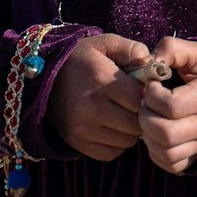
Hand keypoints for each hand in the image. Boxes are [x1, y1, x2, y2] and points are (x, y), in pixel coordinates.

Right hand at [45, 33, 148, 161]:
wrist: (44, 79)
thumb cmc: (81, 59)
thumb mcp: (104, 44)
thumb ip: (131, 48)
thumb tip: (152, 64)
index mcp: (101, 81)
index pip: (140, 99)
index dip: (148, 95)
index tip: (144, 90)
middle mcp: (92, 108)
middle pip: (136, 123)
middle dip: (142, 114)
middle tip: (135, 104)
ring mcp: (84, 129)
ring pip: (127, 141)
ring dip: (131, 130)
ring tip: (123, 113)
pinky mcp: (78, 143)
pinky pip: (111, 153)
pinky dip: (117, 143)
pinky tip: (112, 126)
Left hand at [138, 36, 196, 174]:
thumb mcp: (190, 51)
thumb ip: (169, 49)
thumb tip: (149, 64)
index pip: (171, 105)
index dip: (152, 94)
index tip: (152, 84)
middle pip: (165, 133)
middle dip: (146, 116)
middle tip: (146, 103)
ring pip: (165, 152)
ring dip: (148, 134)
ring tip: (150, 116)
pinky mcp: (194, 157)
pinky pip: (169, 164)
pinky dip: (155, 152)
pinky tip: (155, 132)